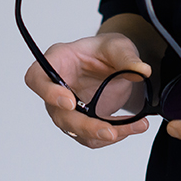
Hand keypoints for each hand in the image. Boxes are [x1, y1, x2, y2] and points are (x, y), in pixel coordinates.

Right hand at [24, 31, 152, 148]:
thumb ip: (127, 56)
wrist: (114, 62)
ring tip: (132, 127)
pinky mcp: (80, 122)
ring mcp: (66, 108)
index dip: (48, 92)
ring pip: (75, 130)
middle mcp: (56, 87)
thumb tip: (143, 70)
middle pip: (58, 114)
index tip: (69, 102)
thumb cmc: (105, 49)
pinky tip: (134, 126)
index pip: (37, 78)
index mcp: (57, 61)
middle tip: (109, 131)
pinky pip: (91, 136)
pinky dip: (113, 135)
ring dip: (102, 134)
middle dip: (84, 126)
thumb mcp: (118, 44)